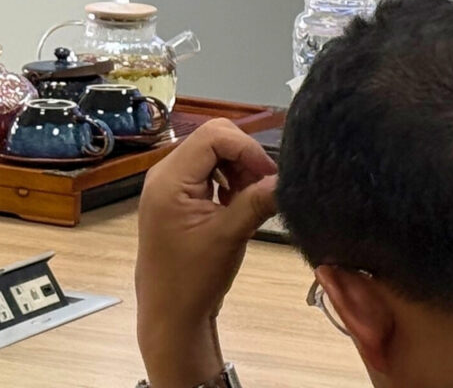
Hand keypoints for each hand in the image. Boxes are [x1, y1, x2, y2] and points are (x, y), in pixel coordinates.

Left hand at [136, 119, 277, 387]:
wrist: (170, 316)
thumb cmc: (194, 279)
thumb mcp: (229, 236)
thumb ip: (257, 201)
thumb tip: (289, 178)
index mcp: (169, 180)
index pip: (213, 136)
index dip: (247, 149)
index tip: (270, 176)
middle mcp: (163, 174)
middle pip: (212, 139)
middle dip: (243, 157)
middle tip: (263, 187)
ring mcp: (167, 186)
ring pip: (211, 154)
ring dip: (237, 169)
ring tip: (251, 199)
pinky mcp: (176, 198)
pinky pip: (205, 172)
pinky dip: (227, 180)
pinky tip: (237, 204)